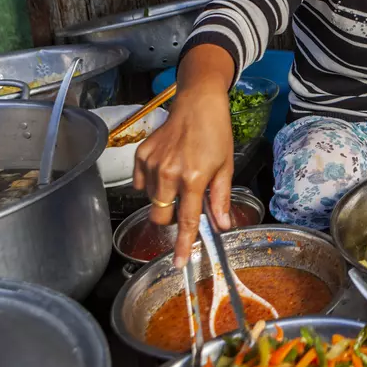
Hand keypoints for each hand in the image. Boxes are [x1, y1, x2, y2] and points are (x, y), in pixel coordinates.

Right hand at [133, 47, 235, 267]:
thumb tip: (221, 225)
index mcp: (194, 178)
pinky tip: (166, 169)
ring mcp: (152, 164)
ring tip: (180, 177)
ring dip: (163, 198)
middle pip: (161, 216)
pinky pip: (141, 183)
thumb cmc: (216, 133)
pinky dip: (152, 183)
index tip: (179, 264)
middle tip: (185, 205)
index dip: (184, 244)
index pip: (188, 220)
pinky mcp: (140, 155)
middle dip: (170, 219)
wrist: (198, 102)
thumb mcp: (226, 166)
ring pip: (151, 200)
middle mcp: (169, 173)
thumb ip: (220, 198)